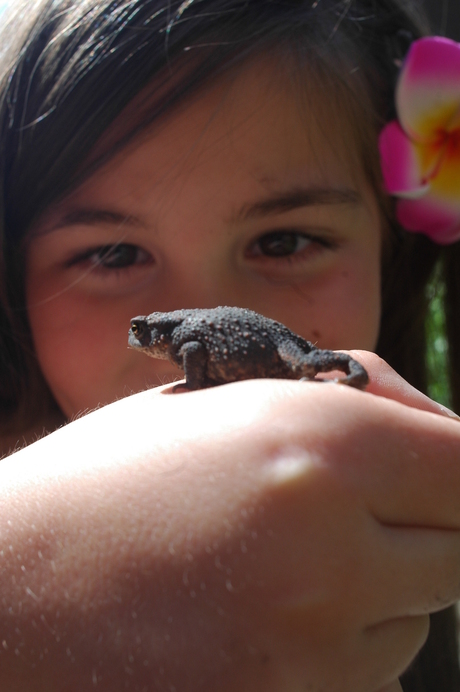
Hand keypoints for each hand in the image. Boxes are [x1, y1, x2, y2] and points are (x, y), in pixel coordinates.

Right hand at [1, 369, 459, 690]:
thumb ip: (340, 402)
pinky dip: (341, 642)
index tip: (435, 468)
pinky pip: (367, 674)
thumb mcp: (216, 403)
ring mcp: (313, 653)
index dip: (456, 463)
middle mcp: (333, 552)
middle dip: (423, 522)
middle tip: (358, 508)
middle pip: (458, 547)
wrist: (8, 596)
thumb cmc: (105, 480)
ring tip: (283, 563)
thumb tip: (429, 423)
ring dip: (380, 587)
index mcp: (316, 446)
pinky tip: (263, 617)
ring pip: (414, 618)